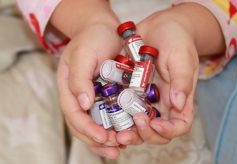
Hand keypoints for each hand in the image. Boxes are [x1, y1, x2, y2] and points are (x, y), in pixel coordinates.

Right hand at [57, 22, 122, 158]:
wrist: (104, 29)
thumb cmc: (92, 38)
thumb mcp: (83, 54)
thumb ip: (79, 78)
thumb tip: (83, 104)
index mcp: (68, 89)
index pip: (74, 115)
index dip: (87, 129)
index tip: (103, 138)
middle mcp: (80, 97)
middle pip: (83, 126)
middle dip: (98, 140)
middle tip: (115, 148)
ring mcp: (94, 98)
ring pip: (97, 124)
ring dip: (108, 139)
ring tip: (122, 147)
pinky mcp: (107, 95)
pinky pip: (110, 115)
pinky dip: (117, 127)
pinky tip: (128, 133)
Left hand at [116, 6, 199, 144]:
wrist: (159, 26)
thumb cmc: (177, 39)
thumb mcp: (182, 57)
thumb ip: (182, 80)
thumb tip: (178, 104)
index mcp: (180, 99)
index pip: (179, 125)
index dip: (168, 131)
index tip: (155, 123)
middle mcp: (163, 103)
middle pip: (156, 131)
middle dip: (143, 134)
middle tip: (129, 129)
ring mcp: (146, 99)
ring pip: (138, 124)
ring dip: (128, 131)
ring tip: (115, 131)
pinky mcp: (132, 92)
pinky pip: (125, 109)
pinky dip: (118, 116)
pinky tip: (108, 115)